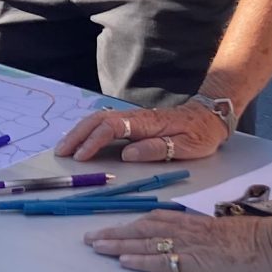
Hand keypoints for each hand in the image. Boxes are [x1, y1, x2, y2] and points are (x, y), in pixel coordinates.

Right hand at [54, 100, 230, 163]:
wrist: (210, 115)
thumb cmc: (200, 134)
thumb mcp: (187, 147)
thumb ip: (158, 149)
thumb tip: (128, 153)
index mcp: (147, 123)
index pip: (112, 128)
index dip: (94, 142)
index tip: (81, 157)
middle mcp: (136, 117)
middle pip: (98, 119)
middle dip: (77, 135)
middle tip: (61, 152)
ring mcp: (133, 117)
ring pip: (98, 118)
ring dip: (79, 131)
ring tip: (64, 147)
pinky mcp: (133, 120)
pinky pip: (105, 121)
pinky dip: (88, 129)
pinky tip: (81, 139)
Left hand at [85, 211, 271, 271]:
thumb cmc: (267, 240)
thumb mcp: (235, 234)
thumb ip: (216, 237)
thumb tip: (206, 244)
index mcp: (199, 223)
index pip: (159, 219)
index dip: (134, 224)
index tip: (115, 227)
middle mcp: (190, 230)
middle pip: (144, 228)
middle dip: (116, 233)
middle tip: (91, 237)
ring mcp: (192, 245)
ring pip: (146, 242)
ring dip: (119, 244)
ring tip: (96, 247)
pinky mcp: (197, 262)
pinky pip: (163, 261)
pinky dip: (141, 261)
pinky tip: (124, 262)